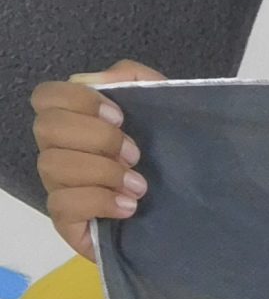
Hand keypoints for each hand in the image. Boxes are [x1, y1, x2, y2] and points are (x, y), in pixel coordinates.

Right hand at [29, 59, 164, 261]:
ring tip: (139, 186)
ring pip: (51, 166)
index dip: (79, 100)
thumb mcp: (165, 106)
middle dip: (97, 137)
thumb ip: (134, 79)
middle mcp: (59, 149)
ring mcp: (59, 185)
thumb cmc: (172, 154)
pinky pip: (60, 204)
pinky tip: (128, 207)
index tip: (120, 117)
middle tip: (135, 155)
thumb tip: (95, 79)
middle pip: (46, 127)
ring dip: (102, 172)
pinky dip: (98, 201)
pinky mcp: (67, 220)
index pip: (47, 96)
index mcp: (76, 119)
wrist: (192, 209)